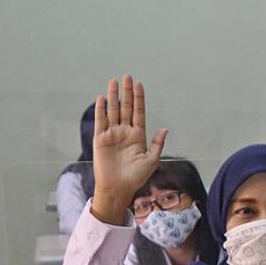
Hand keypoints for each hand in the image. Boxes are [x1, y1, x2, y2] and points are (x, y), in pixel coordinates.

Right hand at [90, 75, 167, 223]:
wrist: (119, 187)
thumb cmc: (137, 177)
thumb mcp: (152, 160)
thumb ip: (157, 143)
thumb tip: (165, 129)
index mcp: (138, 135)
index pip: (139, 112)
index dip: (139, 98)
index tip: (139, 85)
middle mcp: (125, 132)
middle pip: (126, 108)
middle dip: (127, 92)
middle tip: (127, 77)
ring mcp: (112, 134)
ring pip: (113, 111)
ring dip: (114, 97)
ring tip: (114, 82)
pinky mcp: (100, 139)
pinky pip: (100, 121)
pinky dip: (101, 110)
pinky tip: (102, 98)